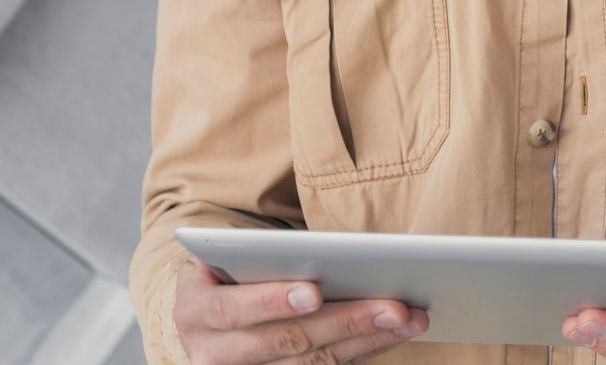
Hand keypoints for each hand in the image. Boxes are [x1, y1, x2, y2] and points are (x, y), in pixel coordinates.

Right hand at [172, 256, 429, 363]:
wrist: (207, 308)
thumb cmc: (229, 270)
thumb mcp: (231, 256)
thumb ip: (265, 256)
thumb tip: (336, 252)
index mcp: (195, 311)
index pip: (234, 309)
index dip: (272, 302)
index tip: (314, 291)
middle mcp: (212, 353)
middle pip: (285, 341)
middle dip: (344, 321)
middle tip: (394, 305)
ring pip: (311, 364)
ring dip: (366, 339)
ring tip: (410, 318)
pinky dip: (363, 351)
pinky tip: (393, 335)